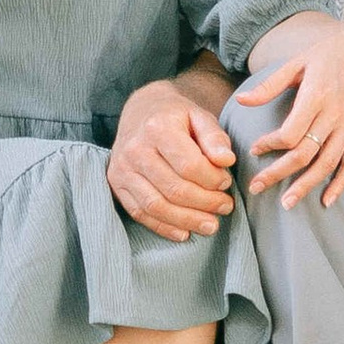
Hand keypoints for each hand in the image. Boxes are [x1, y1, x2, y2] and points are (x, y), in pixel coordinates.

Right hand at [108, 78, 237, 239]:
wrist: (141, 111)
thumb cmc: (176, 116)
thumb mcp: (200, 116)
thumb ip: (215, 137)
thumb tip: (226, 161)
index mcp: (157, 128)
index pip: (189, 165)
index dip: (212, 180)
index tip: (226, 183)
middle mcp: (135, 149)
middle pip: (174, 189)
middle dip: (205, 203)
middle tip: (225, 207)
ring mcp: (122, 169)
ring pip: (156, 206)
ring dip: (187, 220)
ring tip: (211, 225)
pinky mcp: (117, 185)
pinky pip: (140, 213)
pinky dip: (164, 227)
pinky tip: (185, 232)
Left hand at [238, 15, 343, 210]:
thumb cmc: (328, 53)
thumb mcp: (296, 62)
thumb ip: (269, 85)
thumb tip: (240, 101)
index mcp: (317, 96)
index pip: (291, 132)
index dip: (270, 145)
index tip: (254, 149)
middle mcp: (334, 114)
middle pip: (305, 153)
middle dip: (278, 174)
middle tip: (256, 188)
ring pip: (327, 163)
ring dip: (307, 186)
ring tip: (287, 203)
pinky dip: (341, 184)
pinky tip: (327, 201)